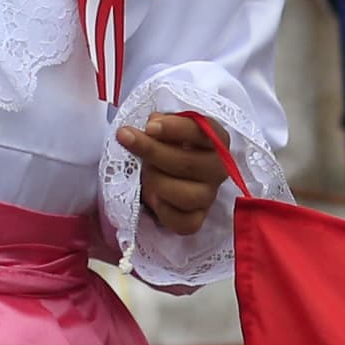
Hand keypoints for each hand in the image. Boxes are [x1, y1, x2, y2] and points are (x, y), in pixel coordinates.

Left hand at [121, 114, 230, 237]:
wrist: (162, 173)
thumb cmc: (165, 145)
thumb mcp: (164, 127)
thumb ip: (161, 122)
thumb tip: (153, 123)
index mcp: (216, 141)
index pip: (204, 132)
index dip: (176, 129)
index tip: (150, 126)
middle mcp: (218, 169)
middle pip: (189, 164)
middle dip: (153, 151)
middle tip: (126, 139)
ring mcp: (209, 196)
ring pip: (186, 195)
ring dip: (157, 182)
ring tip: (143, 174)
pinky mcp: (197, 219)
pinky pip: (182, 222)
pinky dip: (162, 210)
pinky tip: (152, 198)